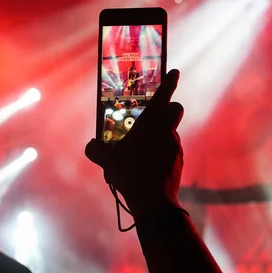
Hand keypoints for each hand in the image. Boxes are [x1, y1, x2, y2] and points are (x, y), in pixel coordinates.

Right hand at [85, 69, 183, 218]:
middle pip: (176, 109)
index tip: (174, 72)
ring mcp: (175, 145)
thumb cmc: (129, 174)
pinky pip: (172, 149)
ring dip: (163, 133)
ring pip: (173, 130)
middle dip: (170, 107)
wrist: (154, 201)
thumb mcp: (106, 161)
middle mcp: (166, 130)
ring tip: (146, 148)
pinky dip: (164, 151)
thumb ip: (96, 150)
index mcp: (150, 123)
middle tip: (157, 115)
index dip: (170, 81)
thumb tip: (91, 145)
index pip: (164, 94)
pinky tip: (151, 164)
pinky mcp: (179, 160)